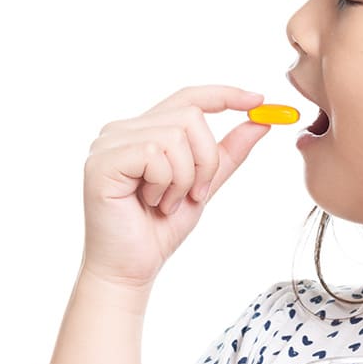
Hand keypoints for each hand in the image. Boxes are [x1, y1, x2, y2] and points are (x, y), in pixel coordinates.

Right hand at [80, 85, 269, 288]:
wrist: (130, 269)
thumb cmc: (158, 229)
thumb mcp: (203, 185)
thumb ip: (226, 154)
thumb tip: (260, 122)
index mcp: (142, 130)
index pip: (187, 97)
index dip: (224, 94)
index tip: (258, 99)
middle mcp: (121, 129)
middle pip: (189, 115)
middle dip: (207, 159)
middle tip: (197, 194)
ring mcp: (108, 144)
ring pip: (175, 136)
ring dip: (185, 177)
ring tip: (167, 202)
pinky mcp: (102, 162)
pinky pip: (154, 154)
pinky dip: (166, 184)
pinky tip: (152, 203)